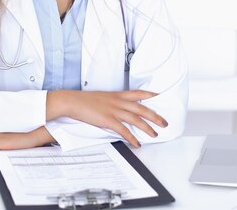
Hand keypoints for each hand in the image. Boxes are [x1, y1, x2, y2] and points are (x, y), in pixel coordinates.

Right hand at [47, 90, 167, 147]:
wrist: (72, 101)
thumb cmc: (84, 100)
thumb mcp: (101, 97)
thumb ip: (112, 101)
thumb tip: (118, 107)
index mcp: (117, 95)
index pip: (138, 93)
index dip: (151, 95)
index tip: (161, 96)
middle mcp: (118, 101)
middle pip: (142, 108)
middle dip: (155, 116)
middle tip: (164, 122)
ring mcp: (114, 111)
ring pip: (136, 119)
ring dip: (147, 128)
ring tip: (155, 134)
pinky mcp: (108, 120)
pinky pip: (124, 130)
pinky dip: (132, 138)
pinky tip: (137, 143)